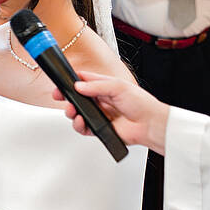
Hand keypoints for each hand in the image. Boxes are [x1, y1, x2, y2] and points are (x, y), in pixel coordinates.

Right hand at [53, 71, 170, 152]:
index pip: (84, 81)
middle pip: (77, 97)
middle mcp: (101, 100)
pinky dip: (79, 125)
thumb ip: (97, 86)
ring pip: (77, 112)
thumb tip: (78, 86)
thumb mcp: (118, 87)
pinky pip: (83, 127)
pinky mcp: (99, 128)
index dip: (72, 80)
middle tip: (59, 96)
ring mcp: (99, 114)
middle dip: (66, 97)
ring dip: (71, 111)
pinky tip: (80, 121)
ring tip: (72, 111)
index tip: (62, 82)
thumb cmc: (141, 103)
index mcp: (105, 86)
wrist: (150, 124)